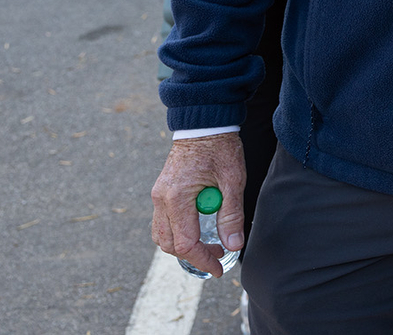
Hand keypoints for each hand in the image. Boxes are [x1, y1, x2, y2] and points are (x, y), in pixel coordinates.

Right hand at [150, 133, 246, 276]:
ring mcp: (158, 196)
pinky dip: (177, 233)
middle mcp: (161, 199)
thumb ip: (231, 214)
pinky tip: (198, 229)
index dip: (203, 259)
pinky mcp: (161, 192)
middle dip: (194, 255)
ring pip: (162, 236)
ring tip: (210, 243)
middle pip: (169, 244)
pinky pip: (162, 223)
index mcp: (177, 197)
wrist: (203, 123)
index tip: (219, 268)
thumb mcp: (233, 179)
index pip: (186, 243)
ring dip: (183, 246)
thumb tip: (234, 245)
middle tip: (220, 254)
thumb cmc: (220, 147)